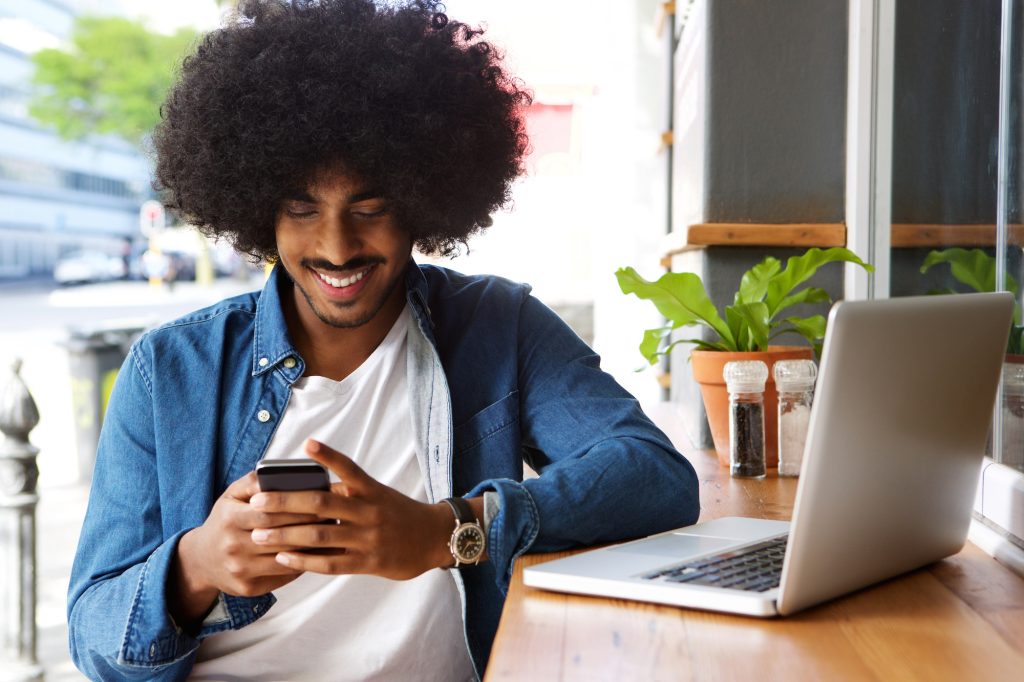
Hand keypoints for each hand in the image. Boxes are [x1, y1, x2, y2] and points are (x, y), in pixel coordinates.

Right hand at [170, 471, 322, 626]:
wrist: (201, 560)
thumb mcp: (232, 496)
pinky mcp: (247, 588)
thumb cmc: (226, 519)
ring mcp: (239, 570)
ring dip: (311, 548)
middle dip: (309, 526)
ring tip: (333, 536)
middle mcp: (232, 546)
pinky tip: (320, 555)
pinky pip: (282, 576)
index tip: (322, 500)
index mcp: (229, 518)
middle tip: (334, 517)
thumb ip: (255, 482)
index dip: (297, 507)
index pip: (269, 512)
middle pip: (280, 536)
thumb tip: (280, 472)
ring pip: (284, 559)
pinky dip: (303, 565)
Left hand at [248, 439, 455, 579]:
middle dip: (285, 502)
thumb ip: (348, 491)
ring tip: (259, 534)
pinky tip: (283, 559)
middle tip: (256, 501)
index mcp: (371, 490)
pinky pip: (330, 563)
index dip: (329, 456)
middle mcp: (368, 511)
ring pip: (320, 536)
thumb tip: (309, 485)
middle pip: (321, 503)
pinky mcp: (368, 563)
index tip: (307, 443)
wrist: (434, 538)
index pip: (349, 468)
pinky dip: (304, 561)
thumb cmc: (398, 513)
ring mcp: (367, 538)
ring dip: (286, 535)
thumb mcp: (379, 494)